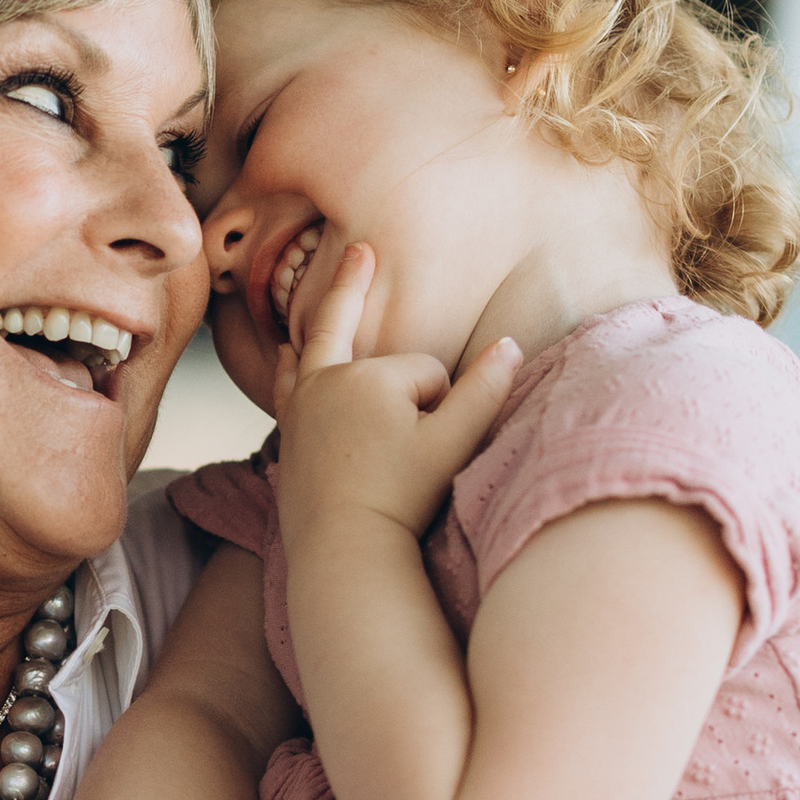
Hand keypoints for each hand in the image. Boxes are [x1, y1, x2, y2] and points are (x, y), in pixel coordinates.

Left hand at [273, 241, 526, 549]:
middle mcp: (327, 381)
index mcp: (369, 377)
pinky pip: (288, 386)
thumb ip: (485, 392)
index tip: (432, 445)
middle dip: (358, 288)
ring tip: (317, 290)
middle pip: (349, 330)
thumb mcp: (454, 445)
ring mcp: (301, 406)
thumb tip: (511, 345)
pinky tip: (289, 357)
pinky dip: (291, 366)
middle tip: (362, 247)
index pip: (424, 372)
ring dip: (319, 324)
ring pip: (313, 353)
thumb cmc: (400, 500)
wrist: (344, 551)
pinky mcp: (289, 434)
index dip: (442, 404)